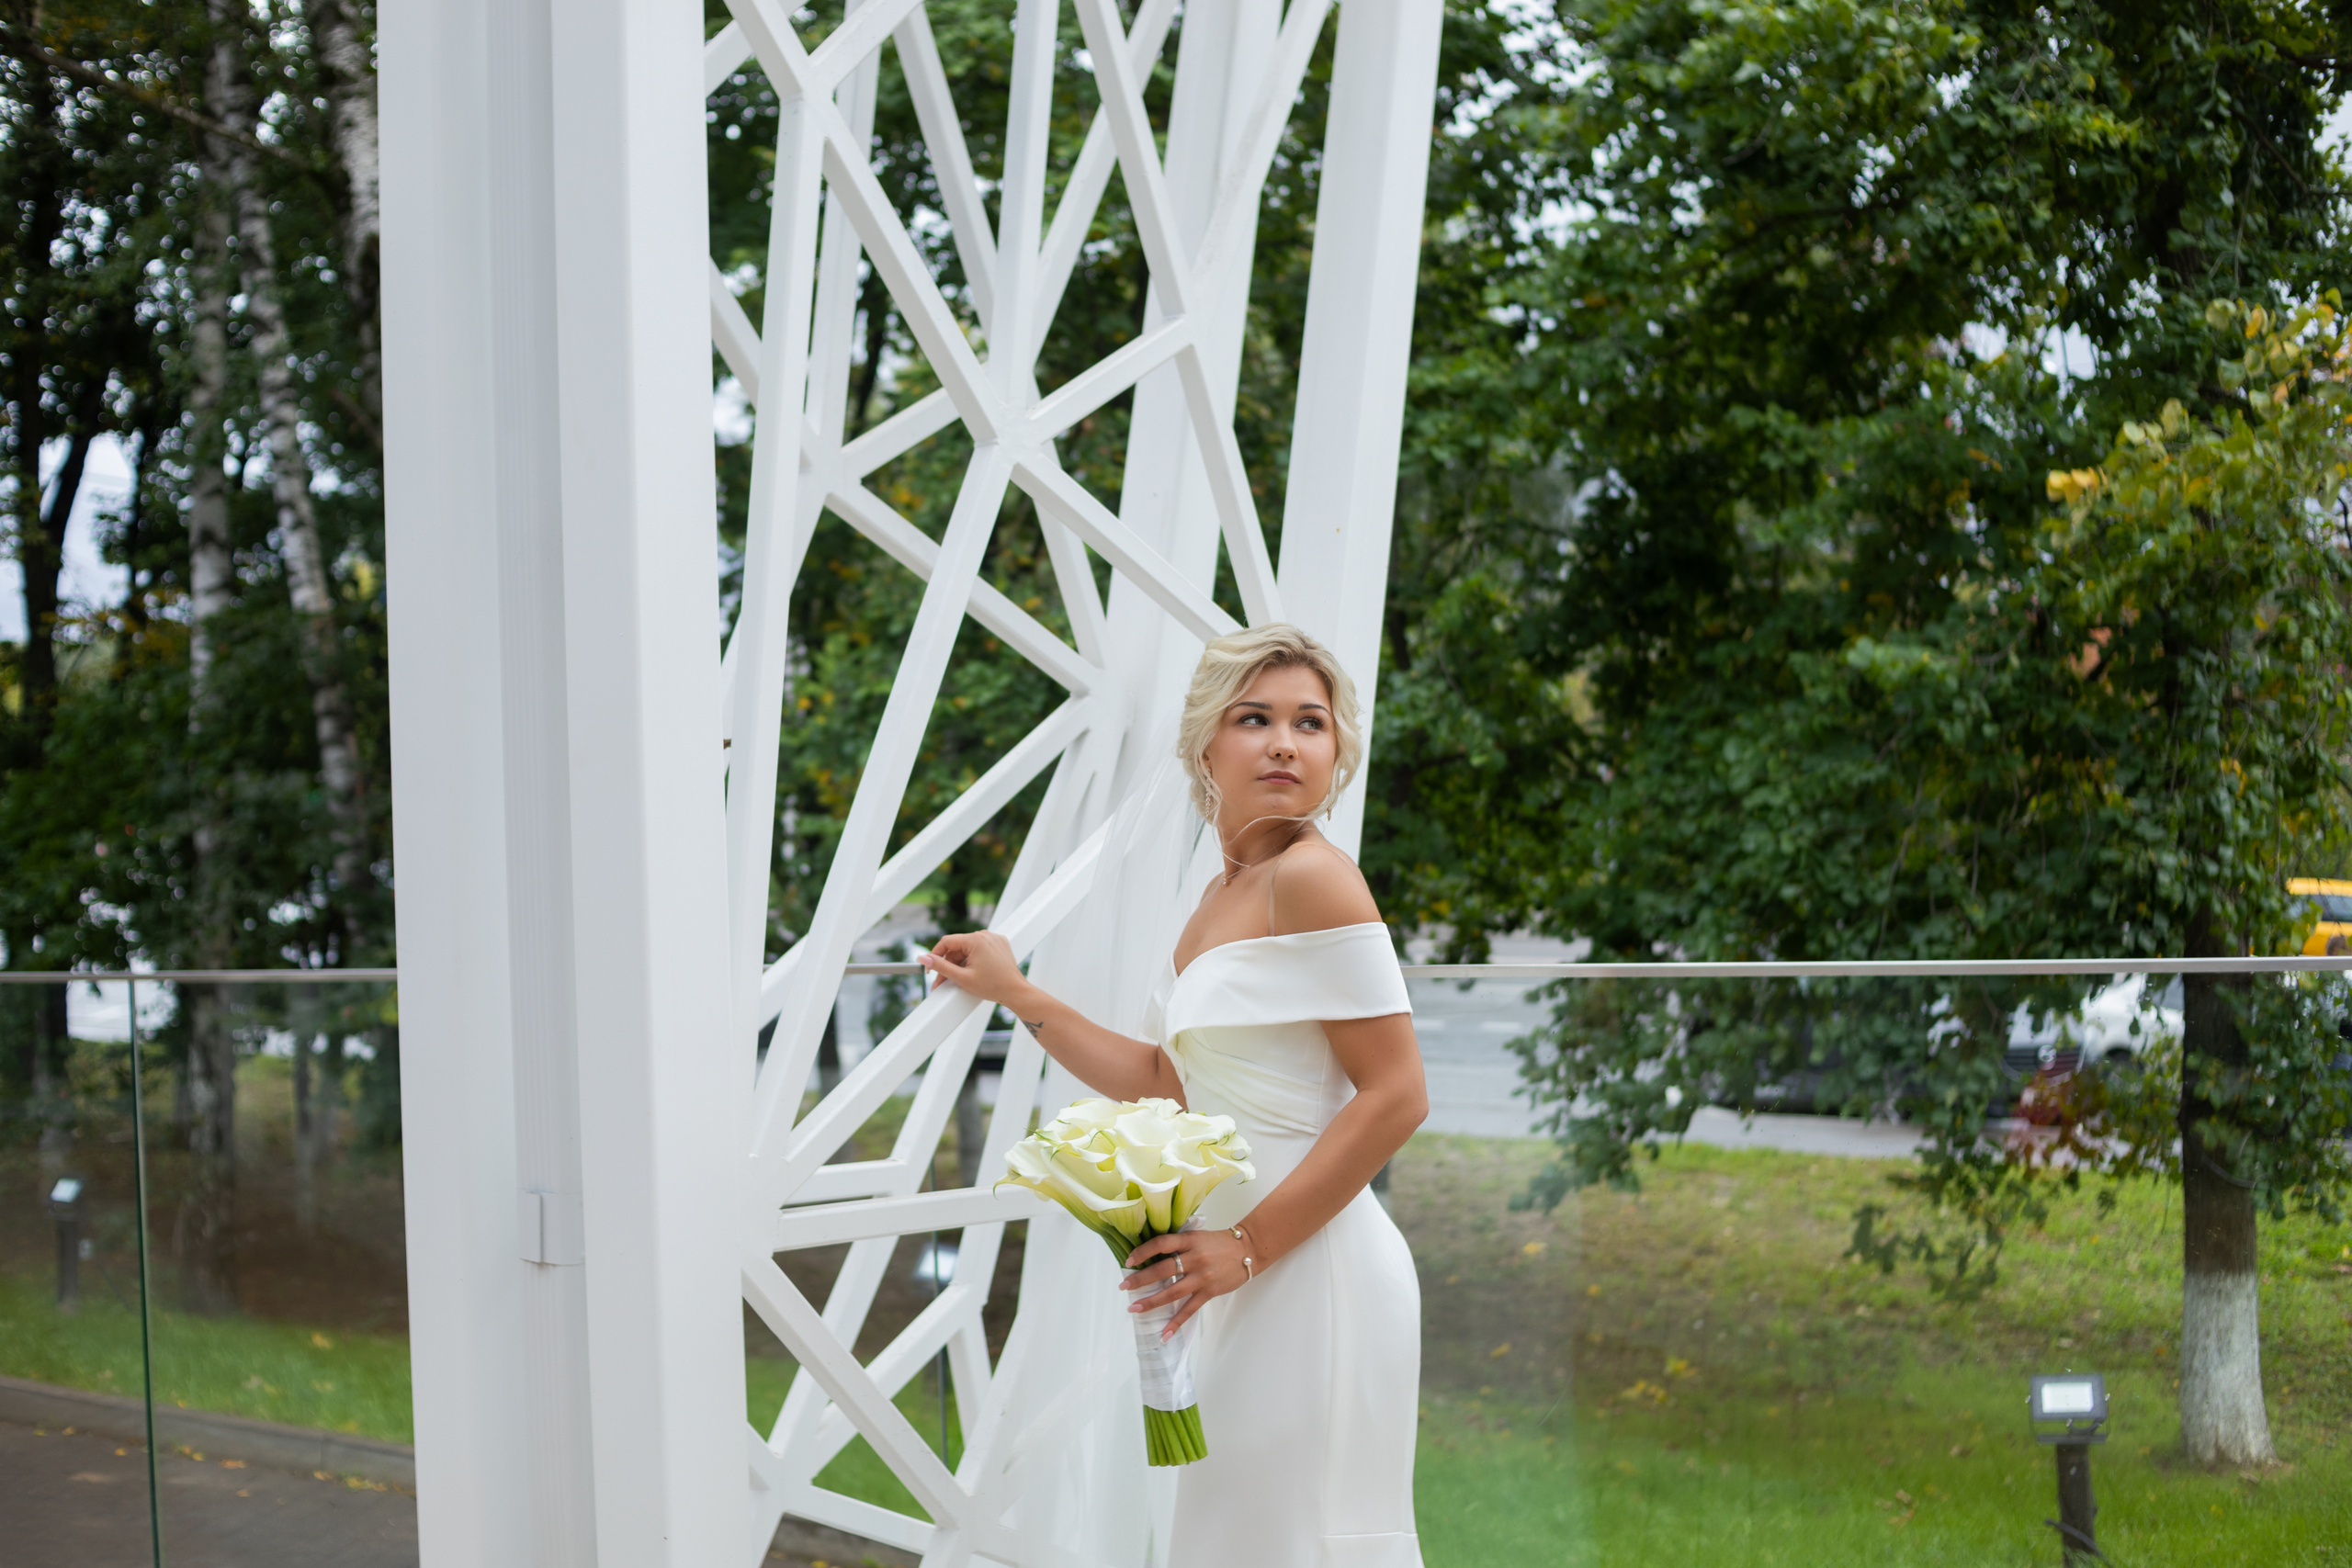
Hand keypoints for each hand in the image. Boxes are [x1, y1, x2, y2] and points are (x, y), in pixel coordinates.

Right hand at [919, 930, 1029, 1009]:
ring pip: (967, 949)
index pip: (947, 942)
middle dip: (948, 964)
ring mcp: (994, 939)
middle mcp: (986, 935)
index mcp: (977, 939)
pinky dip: (971, 960)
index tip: (929, 968)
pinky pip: (979, 949)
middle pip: (957, 947)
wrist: (1015, 992)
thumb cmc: (992, 986)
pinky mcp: (999, 944)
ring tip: (956, 980)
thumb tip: (923, 958)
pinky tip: (970, 973)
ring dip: (959, 964)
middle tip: (941, 981)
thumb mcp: (961, 977)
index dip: (935, 956)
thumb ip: (940, 966)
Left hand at [1120, 1228, 1253, 1338]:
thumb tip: (1152, 1257)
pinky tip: (1164, 1334)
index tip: (1128, 1260)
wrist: (1247, 1250)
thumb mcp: (1197, 1237)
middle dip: (1140, 1279)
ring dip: (1151, 1302)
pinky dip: (1176, 1323)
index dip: (1143, 1251)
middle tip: (1124, 1286)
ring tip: (1134, 1308)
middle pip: (1162, 1270)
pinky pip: (1189, 1310)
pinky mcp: (1209, 1292)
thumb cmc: (1219, 1243)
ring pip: (1172, 1292)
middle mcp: (1195, 1258)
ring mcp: (1202, 1276)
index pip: (1161, 1244)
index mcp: (1189, 1240)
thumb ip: (1179, 1245)